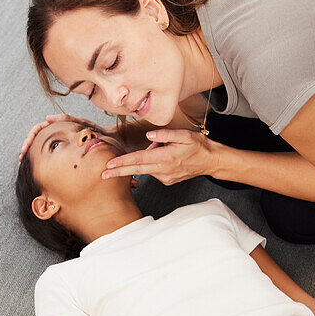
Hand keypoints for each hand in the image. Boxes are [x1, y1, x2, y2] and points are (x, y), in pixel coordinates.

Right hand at [19, 114, 99, 159]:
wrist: (105, 139)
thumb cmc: (95, 131)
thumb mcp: (81, 123)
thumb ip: (66, 119)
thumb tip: (47, 117)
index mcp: (58, 124)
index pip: (39, 128)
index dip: (30, 136)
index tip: (25, 146)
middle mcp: (56, 131)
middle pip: (36, 136)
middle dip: (27, 145)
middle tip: (21, 155)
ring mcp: (59, 139)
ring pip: (40, 144)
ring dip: (31, 151)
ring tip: (23, 159)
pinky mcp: (62, 147)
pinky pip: (48, 150)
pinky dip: (39, 155)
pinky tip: (36, 162)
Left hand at [102, 129, 218, 185]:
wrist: (211, 161)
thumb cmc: (198, 145)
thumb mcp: (183, 134)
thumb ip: (164, 134)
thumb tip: (149, 135)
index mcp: (165, 157)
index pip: (139, 160)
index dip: (123, 162)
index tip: (109, 165)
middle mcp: (164, 170)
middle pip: (136, 170)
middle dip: (118, 172)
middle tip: (103, 175)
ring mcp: (165, 177)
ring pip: (147, 168)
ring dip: (147, 159)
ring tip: (168, 148)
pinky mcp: (167, 181)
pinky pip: (154, 170)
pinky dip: (154, 163)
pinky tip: (168, 156)